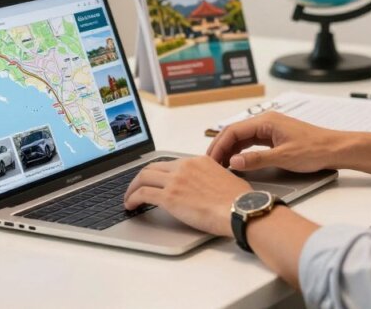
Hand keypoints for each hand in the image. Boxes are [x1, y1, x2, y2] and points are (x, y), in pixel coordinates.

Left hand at [123, 156, 251, 236]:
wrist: (241, 209)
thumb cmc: (239, 200)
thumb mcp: (225, 178)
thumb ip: (210, 178)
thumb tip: (205, 188)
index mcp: (197, 161)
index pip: (169, 164)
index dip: (157, 173)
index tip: (153, 181)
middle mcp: (184, 167)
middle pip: (152, 167)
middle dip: (140, 178)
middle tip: (136, 188)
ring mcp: (175, 181)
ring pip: (143, 178)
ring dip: (132, 188)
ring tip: (129, 198)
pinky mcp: (169, 197)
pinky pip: (143, 194)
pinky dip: (132, 198)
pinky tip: (131, 205)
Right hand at [206, 111, 344, 172]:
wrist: (335, 149)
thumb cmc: (314, 150)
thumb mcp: (284, 157)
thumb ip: (257, 160)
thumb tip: (233, 162)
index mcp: (266, 121)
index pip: (233, 130)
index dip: (219, 145)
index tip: (211, 160)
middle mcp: (266, 122)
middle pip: (235, 132)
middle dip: (221, 147)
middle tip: (210, 164)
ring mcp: (270, 129)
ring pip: (242, 138)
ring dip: (230, 150)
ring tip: (220, 165)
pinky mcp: (275, 138)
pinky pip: (251, 143)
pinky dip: (241, 152)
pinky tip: (236, 162)